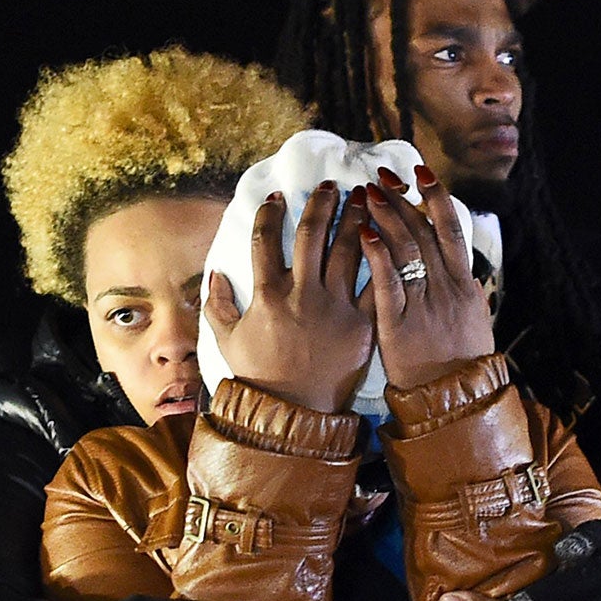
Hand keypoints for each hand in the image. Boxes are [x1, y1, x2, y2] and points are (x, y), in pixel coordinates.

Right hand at [205, 182, 371, 412]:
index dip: (270, 214)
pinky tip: (385, 236)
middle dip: (321, 203)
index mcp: (267, 296)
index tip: (277, 198)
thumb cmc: (260, 378)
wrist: (295, 415)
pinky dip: (382, 256)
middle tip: (331, 185)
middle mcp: (302, 295)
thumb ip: (216, 306)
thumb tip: (215, 274)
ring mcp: (335, 308)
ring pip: (348, 249)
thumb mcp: (228, 341)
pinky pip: (375, 283)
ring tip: (362, 198)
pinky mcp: (363, 323)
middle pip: (312, 234)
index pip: (265, 241)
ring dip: (354, 218)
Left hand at [360, 164, 494, 391]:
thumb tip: (466, 269)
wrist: (454, 402)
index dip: (436, 197)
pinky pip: (388, 284)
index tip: (420, 172)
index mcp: (463, 284)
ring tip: (369, 194)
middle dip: (403, 199)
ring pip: (406, 249)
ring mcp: (423, 304)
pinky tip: (364, 233)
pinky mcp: (399, 324)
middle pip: (424, 231)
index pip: (450, 228)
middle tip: (381, 176)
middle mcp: (445, 288)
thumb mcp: (474, 323)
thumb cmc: (462, 364)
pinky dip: (377, 255)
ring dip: (387, 217)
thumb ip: (467, 293)